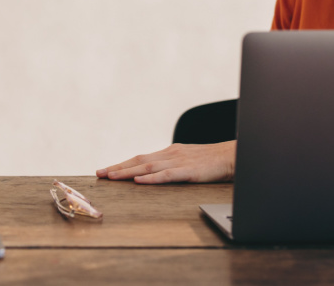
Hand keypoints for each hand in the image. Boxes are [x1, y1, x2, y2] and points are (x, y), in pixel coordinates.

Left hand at [96, 141, 235, 183]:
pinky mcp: (189, 171)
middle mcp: (170, 154)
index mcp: (169, 152)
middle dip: (118, 167)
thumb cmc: (212, 161)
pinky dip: (151, 178)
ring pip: (148, 166)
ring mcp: (179, 161)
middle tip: (100, 173)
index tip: (106, 170)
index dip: (122, 164)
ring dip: (128, 171)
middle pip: (139, 160)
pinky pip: (167, 175)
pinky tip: (139, 180)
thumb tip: (155, 173)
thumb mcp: (188, 161)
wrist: (233, 156)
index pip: (140, 158)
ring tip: (112, 176)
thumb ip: (172, 165)